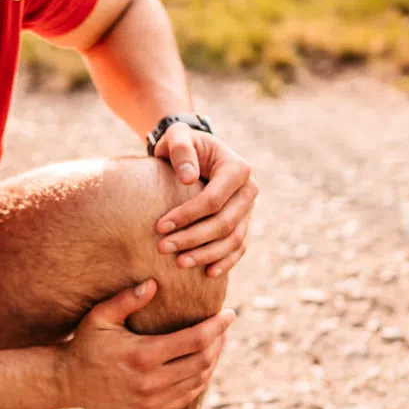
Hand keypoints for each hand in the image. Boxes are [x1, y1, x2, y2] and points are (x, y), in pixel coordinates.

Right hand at [55, 278, 235, 408]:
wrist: (66, 382)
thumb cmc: (84, 343)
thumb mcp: (100, 317)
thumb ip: (127, 299)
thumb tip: (154, 284)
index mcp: (142, 356)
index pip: (196, 341)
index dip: (218, 327)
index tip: (230, 314)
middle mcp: (150, 383)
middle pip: (203, 362)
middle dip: (220, 342)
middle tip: (225, 327)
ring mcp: (151, 402)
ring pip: (198, 381)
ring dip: (212, 361)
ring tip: (216, 343)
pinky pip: (186, 397)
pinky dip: (199, 379)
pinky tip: (201, 364)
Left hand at [150, 126, 256, 277]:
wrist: (193, 153)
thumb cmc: (182, 143)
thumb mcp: (177, 135)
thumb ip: (180, 148)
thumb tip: (189, 178)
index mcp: (237, 168)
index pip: (213, 200)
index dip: (187, 216)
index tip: (160, 227)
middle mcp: (249, 191)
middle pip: (224, 223)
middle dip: (193, 239)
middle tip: (163, 248)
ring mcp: (248, 210)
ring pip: (233, 240)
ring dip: (206, 254)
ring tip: (179, 263)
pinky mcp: (244, 224)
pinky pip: (239, 248)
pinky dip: (226, 261)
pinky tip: (207, 272)